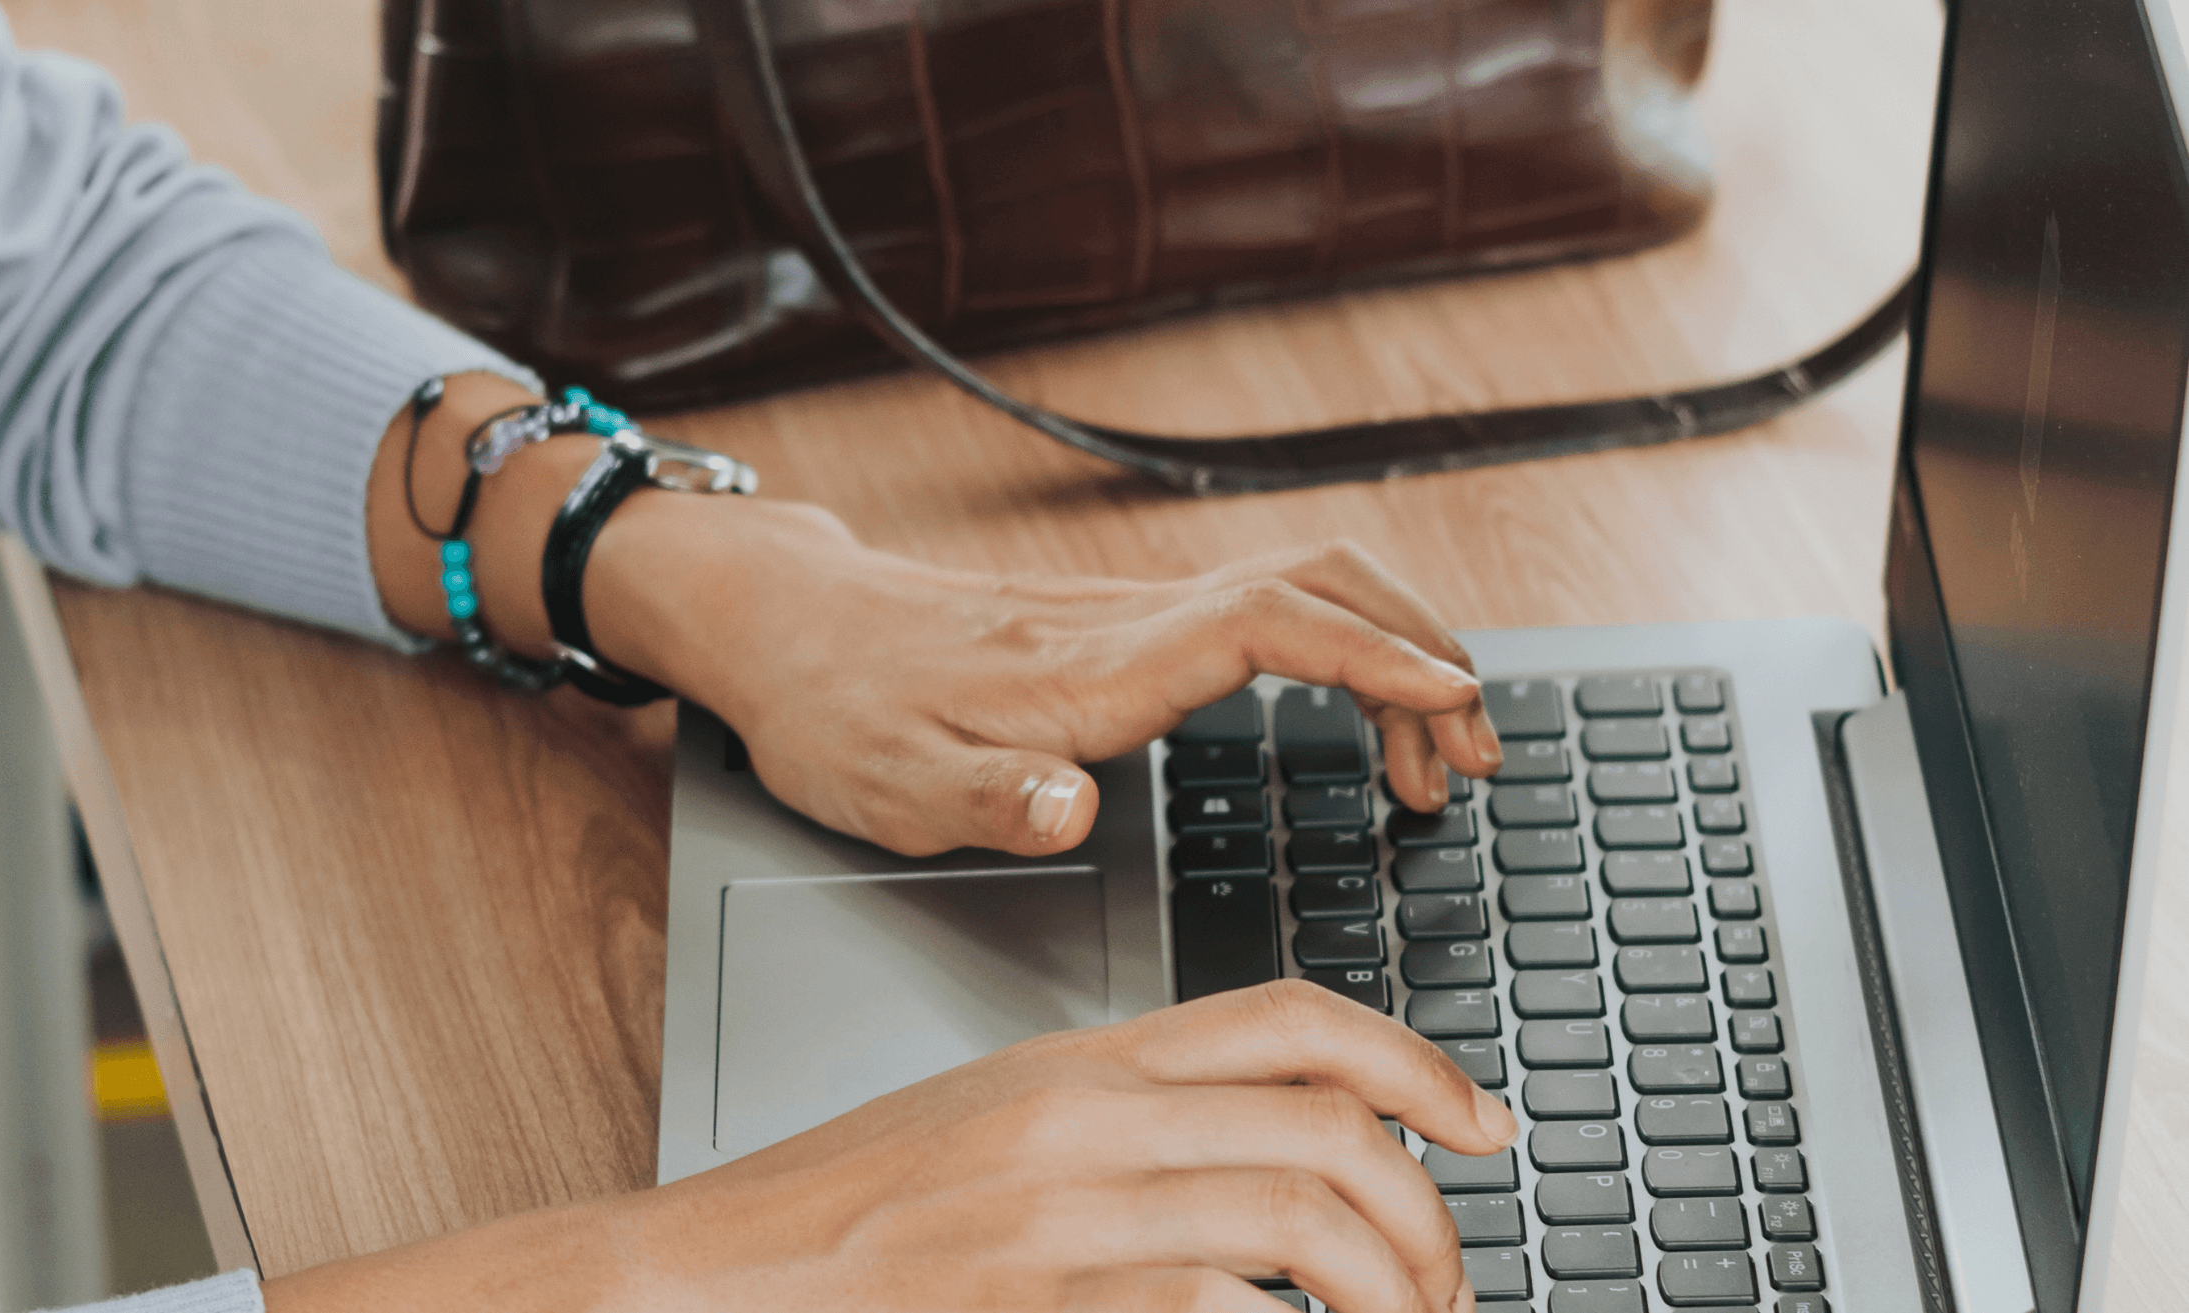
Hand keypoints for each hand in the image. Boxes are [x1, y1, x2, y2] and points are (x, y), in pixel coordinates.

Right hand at [262, 979, 1518, 1312]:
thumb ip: (1122, 1119)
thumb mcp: (992, 1128)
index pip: (1293, 1020)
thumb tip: (1264, 1151)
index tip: (1485, 1127)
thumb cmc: (846, 1219)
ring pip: (1308, 1224)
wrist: (712, 1279)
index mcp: (1080, 1059)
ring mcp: (1064, 1213)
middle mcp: (1086, 1118)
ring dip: (1393, 1295)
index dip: (1420, 1066)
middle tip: (1448, 1292)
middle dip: (1430, 1224)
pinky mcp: (1042, 1298)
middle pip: (1332, 1129)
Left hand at [592, 493, 1502, 855]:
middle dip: (1420, 654)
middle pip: (1318, 587)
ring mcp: (1136, 615)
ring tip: (1444, 758)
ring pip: (1306, 593)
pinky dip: (1347, 654)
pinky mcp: (1131, 625)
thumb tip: (1070, 808)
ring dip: (1395, 653)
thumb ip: (989, 800)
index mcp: (1090, 670)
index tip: (1456, 702)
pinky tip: (1358, 716)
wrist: (790, 631)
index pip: (1266, 626)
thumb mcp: (891, 787)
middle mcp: (1129, 623)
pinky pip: (1272, 612)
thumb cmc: (840, 715)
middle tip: (1478, 759)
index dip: (1372, 657)